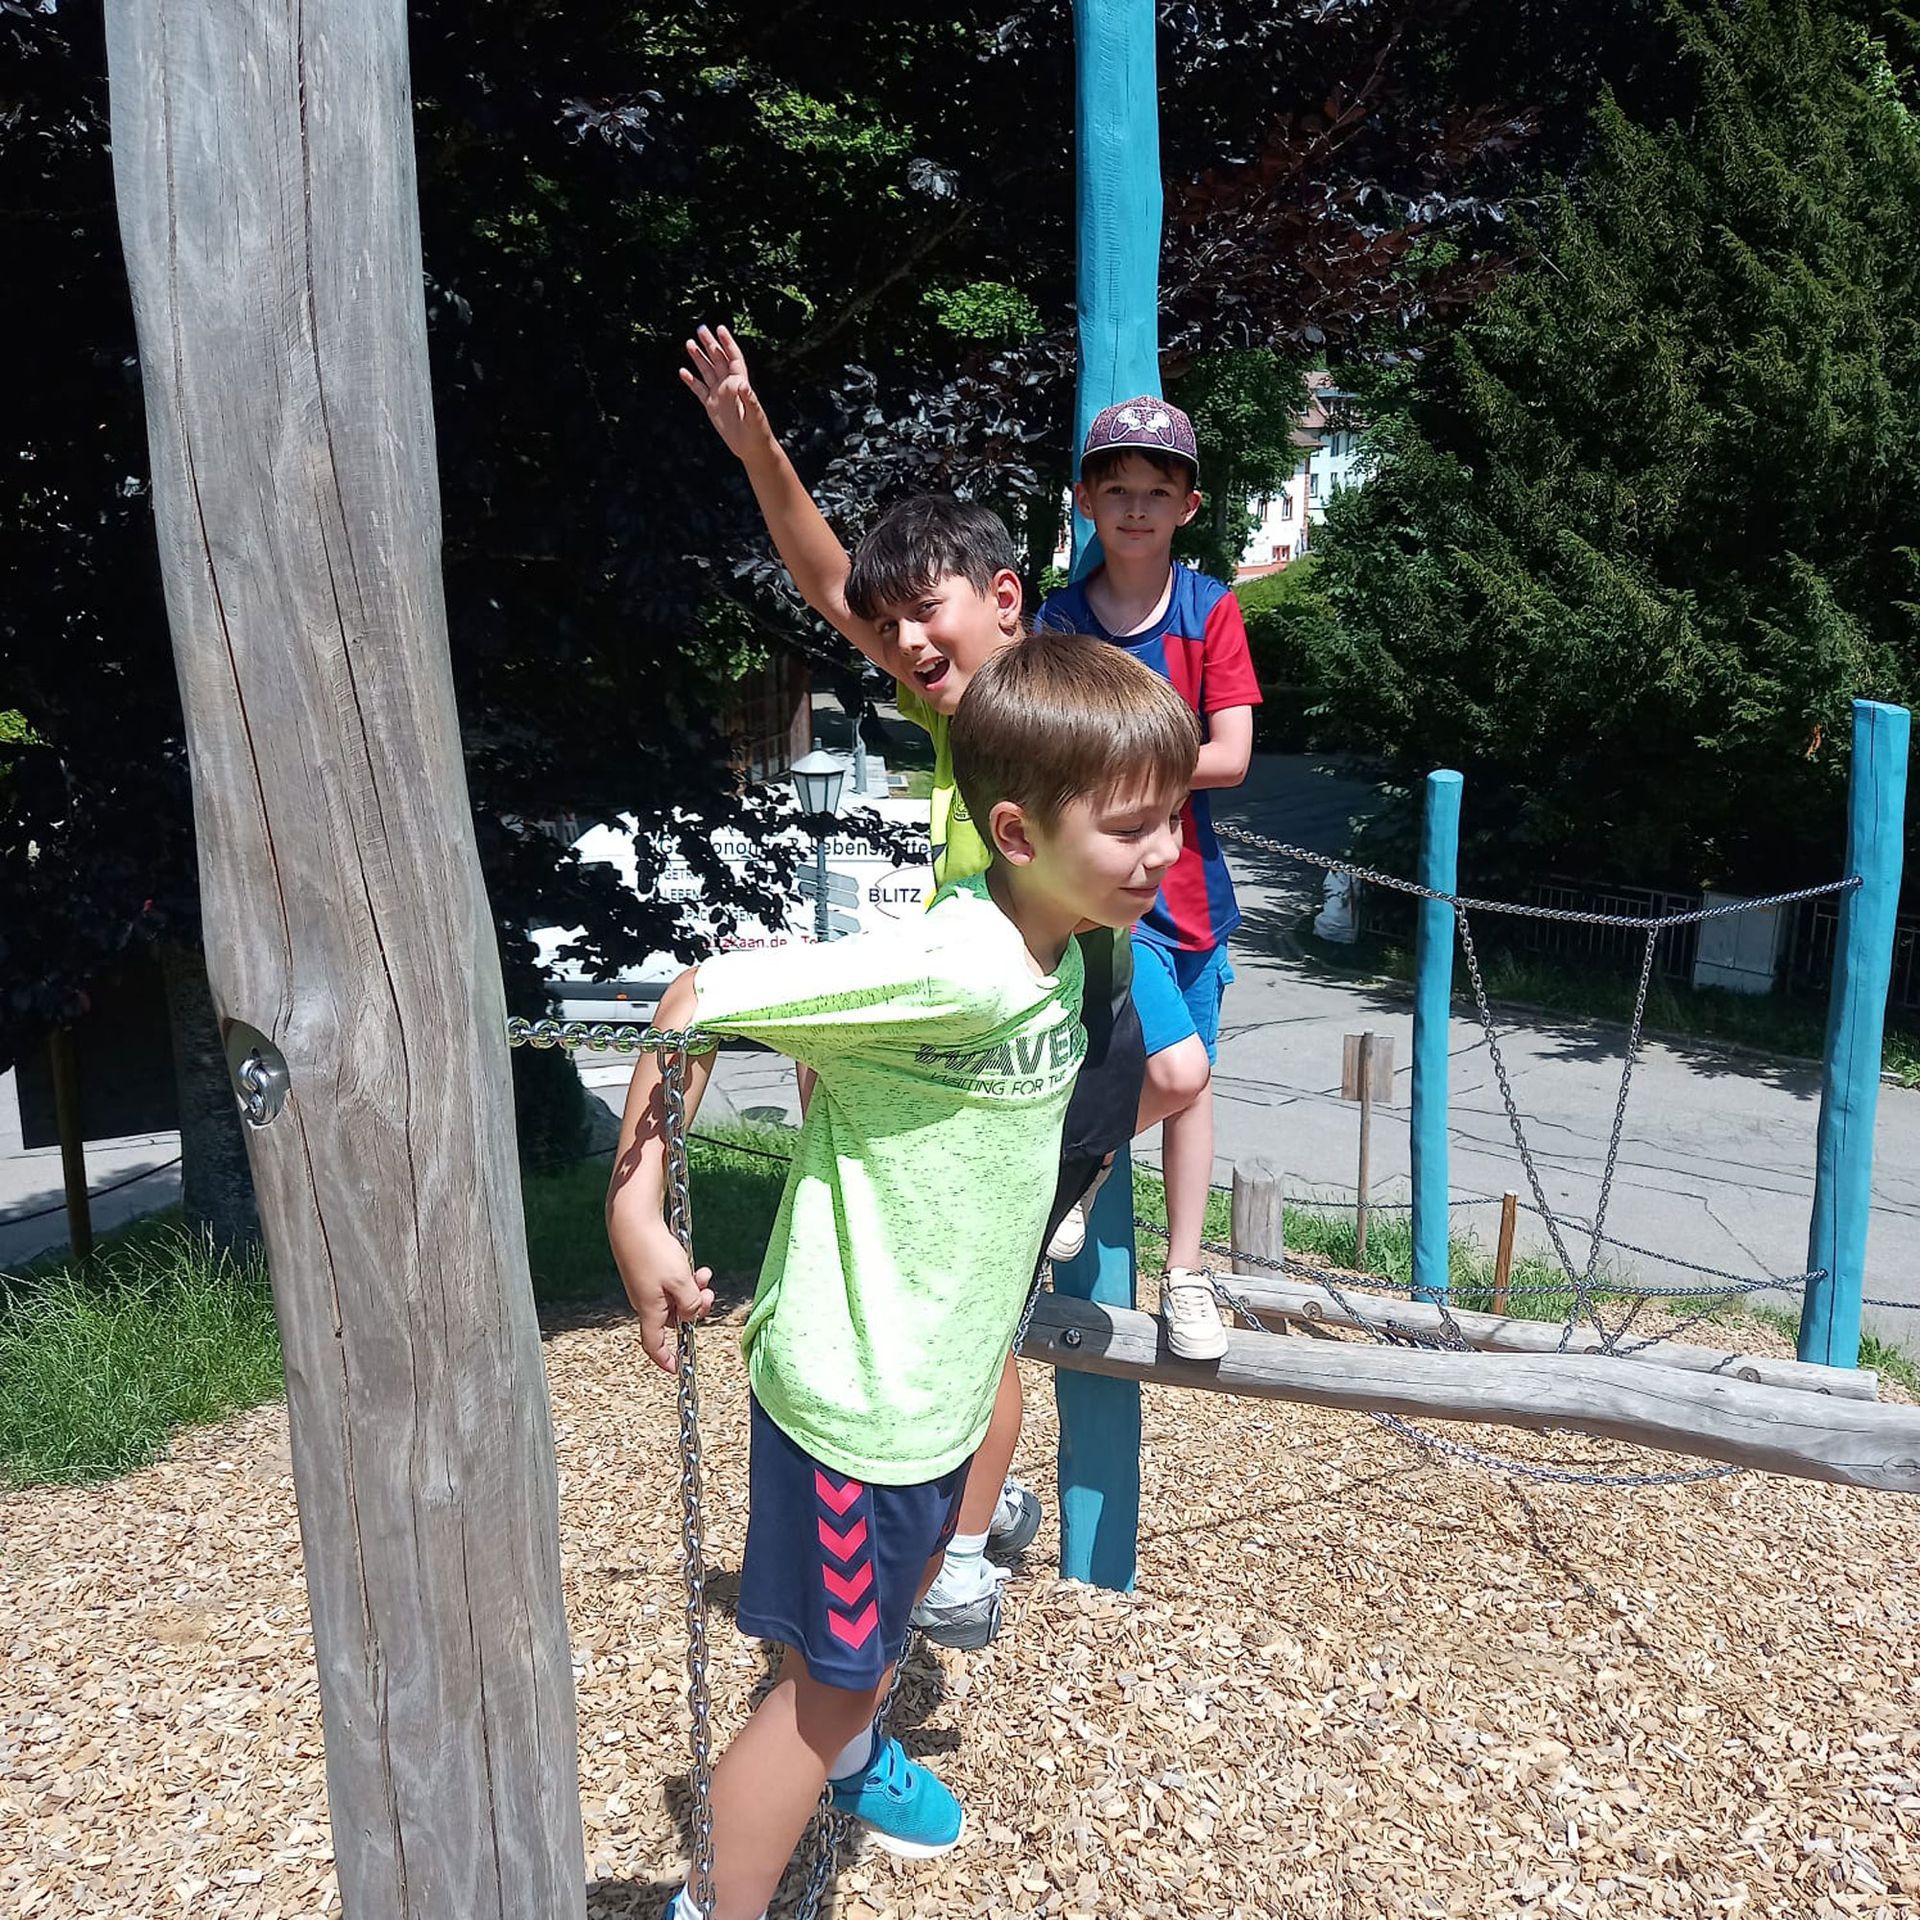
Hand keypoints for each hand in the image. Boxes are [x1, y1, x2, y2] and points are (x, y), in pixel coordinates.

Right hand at [614, 1220, 715, 1373]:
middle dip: (695, 1309)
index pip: (654, 1344)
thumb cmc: (654, 1251)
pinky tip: (695, 1266)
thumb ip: (690, 1304)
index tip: (677, 1367)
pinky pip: (672, 1282)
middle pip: (674, 1318)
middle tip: (709, 1294)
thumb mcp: (681, 1281)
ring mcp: (647, 1285)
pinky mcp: (649, 1269)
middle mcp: (646, 1300)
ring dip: (694, 1290)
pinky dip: (686, 1278)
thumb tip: (691, 1316)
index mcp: (650, 1310)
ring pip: (677, 1298)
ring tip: (704, 1275)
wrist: (632, 1219)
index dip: (665, 1358)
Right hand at [679, 324, 768, 460]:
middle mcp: (729, 386)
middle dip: (710, 344)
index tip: (720, 328)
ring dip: (698, 358)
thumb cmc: (758, 431)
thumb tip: (743, 385)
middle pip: (718, 360)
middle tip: (700, 329)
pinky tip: (682, 371)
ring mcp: (719, 395)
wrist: (751, 447)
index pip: (733, 358)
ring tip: (689, 343)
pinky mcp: (711, 406)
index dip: (727, 343)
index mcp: (740, 383)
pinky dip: (691, 381)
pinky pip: (699, 390)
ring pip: (707, 371)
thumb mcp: (755, 415)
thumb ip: (749, 399)